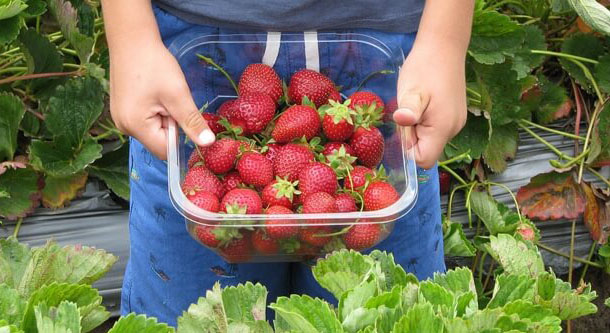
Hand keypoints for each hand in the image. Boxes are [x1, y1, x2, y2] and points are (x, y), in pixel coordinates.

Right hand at [108, 40, 214, 158]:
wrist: (131, 39)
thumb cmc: (153, 64)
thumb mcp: (178, 94)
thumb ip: (192, 122)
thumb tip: (208, 143)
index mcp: (135, 126)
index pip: (165, 150)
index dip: (180, 138)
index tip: (186, 117)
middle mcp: (124, 127)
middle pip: (159, 141)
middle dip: (172, 125)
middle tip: (173, 100)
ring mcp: (121, 119)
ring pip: (154, 130)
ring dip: (165, 117)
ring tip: (163, 94)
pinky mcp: (122, 110)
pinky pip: (146, 121)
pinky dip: (156, 111)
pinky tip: (155, 94)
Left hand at [393, 44, 467, 168]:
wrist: (444, 46)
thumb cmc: (425, 68)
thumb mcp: (411, 90)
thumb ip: (408, 110)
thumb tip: (402, 121)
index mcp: (443, 129)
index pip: (423, 160)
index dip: (408, 150)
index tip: (404, 127)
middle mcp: (454, 130)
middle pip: (426, 150)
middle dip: (412, 137)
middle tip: (408, 110)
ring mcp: (456, 122)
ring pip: (430, 139)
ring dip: (417, 128)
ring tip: (416, 103)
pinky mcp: (454, 115)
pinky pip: (435, 129)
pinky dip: (425, 120)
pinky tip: (423, 101)